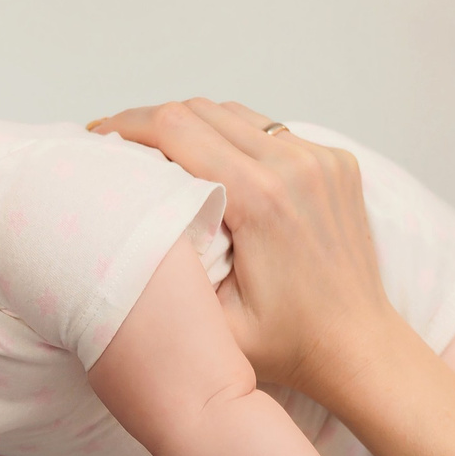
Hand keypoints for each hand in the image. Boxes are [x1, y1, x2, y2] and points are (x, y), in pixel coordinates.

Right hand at [90, 99, 401, 395]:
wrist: (356, 345)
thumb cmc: (285, 344)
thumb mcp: (210, 320)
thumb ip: (167, 267)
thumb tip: (125, 220)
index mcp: (260, 198)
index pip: (176, 128)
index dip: (127, 125)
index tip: (98, 136)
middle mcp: (294, 166)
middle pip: (201, 110)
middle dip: (151, 121)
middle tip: (118, 143)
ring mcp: (321, 159)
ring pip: (236, 114)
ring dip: (193, 125)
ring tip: (160, 151)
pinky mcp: (336, 162)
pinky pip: (271, 131)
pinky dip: (235, 139)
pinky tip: (215, 165)